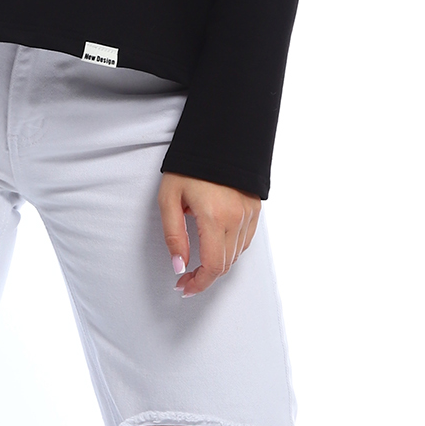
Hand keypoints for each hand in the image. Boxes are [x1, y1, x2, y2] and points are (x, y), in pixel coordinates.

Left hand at [158, 173, 261, 296]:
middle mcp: (237, 218)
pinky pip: (245, 240)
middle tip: (186, 278)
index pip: (213, 266)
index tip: (185, 287)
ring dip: (218, 265)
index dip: (199, 283)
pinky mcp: (255, 208)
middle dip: (205, 277)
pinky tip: (216, 248)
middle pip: (225, 264)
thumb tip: (178, 265)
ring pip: (236, 255)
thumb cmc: (189, 166)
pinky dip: (231, 251)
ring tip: (198, 264)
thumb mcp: (169, 199)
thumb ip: (174, 236)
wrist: (218, 138)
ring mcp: (249, 213)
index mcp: (215, 217)